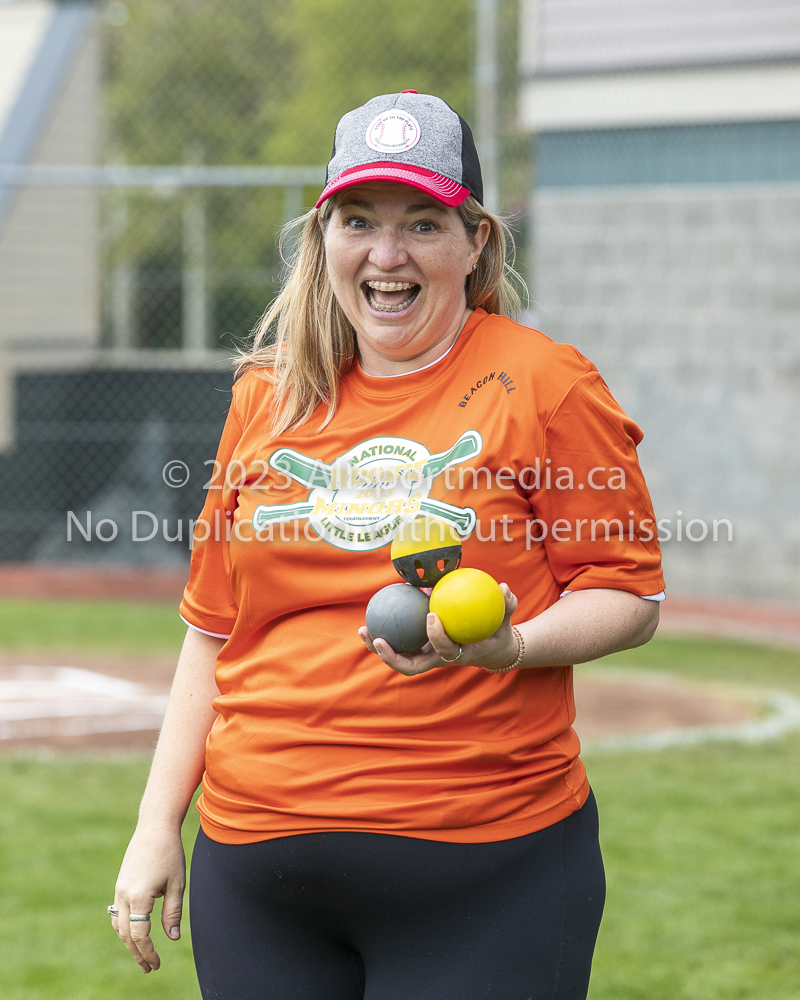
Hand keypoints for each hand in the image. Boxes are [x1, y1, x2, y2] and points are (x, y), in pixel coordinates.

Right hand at [110, 822, 185, 972]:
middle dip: (137, 953)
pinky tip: (134, 932)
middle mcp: (124, 895)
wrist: (154, 826)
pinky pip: (118, 912)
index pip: (140, 935)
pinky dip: (125, 927)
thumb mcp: (177, 883)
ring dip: (129, 942)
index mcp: (139, 896)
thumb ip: (173, 912)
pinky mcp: (120, 884)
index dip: (148, 952)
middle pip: (126, 934)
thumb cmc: (170, 853)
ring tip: (141, 955)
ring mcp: (119, 889)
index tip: (156, 964)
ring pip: (119, 925)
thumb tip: (173, 938)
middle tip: (149, 968)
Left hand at [358, 584, 518, 675]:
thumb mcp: (505, 620)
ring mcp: (427, 657)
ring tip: (363, 629)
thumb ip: (506, 605)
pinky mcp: (419, 650)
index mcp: (458, 654)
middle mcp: (438, 660)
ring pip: (399, 659)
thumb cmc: (497, 631)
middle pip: (411, 666)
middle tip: (378, 639)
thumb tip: (504, 588)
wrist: (492, 650)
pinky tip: (371, 617)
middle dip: (392, 657)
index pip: (445, 651)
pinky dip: (383, 635)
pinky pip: (399, 645)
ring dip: (378, 647)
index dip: (437, 637)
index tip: (432, 616)